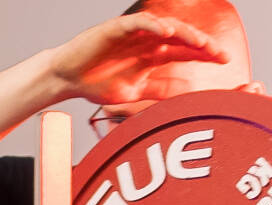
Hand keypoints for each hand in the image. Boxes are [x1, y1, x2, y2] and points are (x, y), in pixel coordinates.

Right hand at [47, 12, 227, 106]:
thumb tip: (184, 94)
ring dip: (184, 33)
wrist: (66, 80)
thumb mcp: (134, 91)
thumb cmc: (95, 84)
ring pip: (165, 27)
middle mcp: (147, 41)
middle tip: (217, 53)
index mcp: (152, 55)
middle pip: (181, 38)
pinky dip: (153, 26)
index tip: (223, 61)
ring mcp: (133, 34)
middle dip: (201, 44)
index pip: (185, 51)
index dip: (205, 54)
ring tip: (199, 41)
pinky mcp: (116, 29)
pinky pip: (139, 23)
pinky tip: (166, 32)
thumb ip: (159, 89)